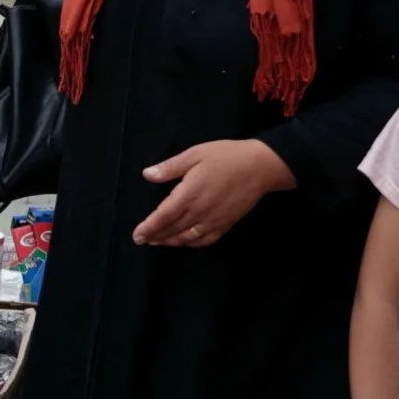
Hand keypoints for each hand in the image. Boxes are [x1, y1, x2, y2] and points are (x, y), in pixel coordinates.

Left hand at [130, 138, 292, 246]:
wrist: (261, 166)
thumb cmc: (226, 156)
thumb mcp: (195, 154)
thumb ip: (170, 167)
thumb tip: (147, 174)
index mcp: (189, 194)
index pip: (163, 216)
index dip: (148, 227)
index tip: (137, 235)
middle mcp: (200, 212)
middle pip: (173, 229)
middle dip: (155, 236)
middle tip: (141, 240)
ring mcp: (214, 220)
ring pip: (187, 238)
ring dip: (170, 241)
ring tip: (157, 241)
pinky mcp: (226, 224)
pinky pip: (206, 240)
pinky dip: (192, 243)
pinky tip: (185, 241)